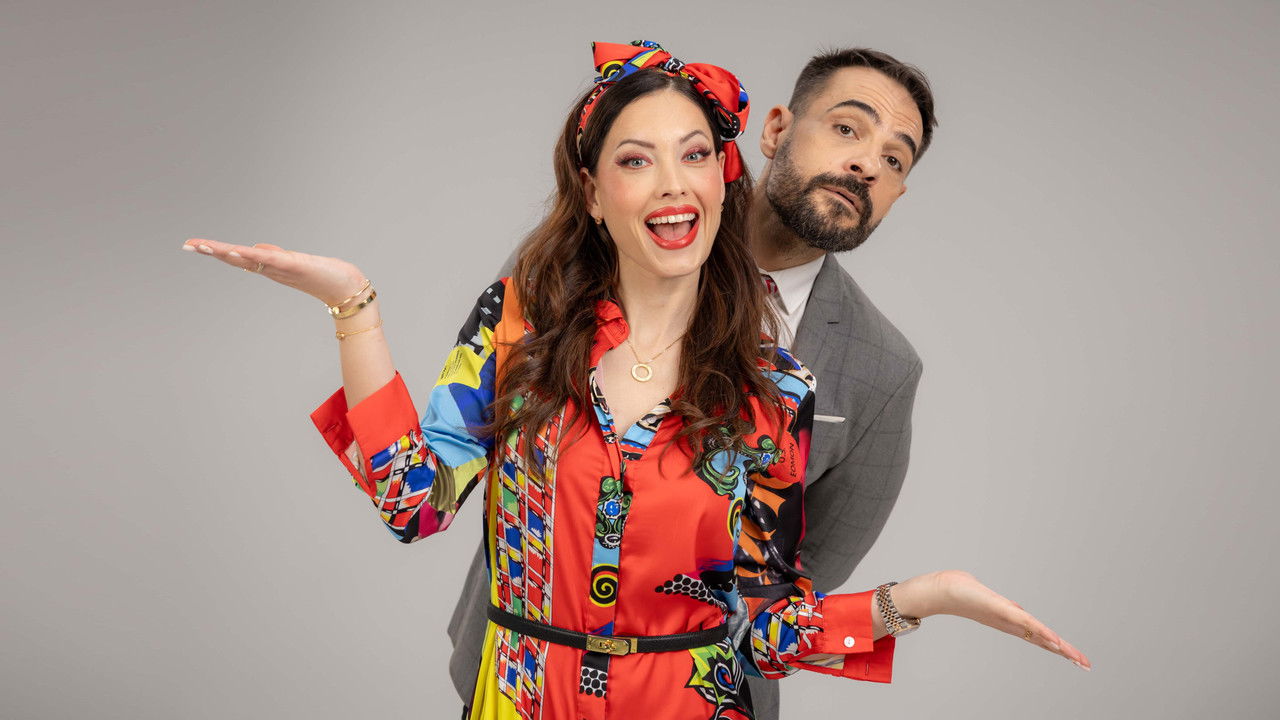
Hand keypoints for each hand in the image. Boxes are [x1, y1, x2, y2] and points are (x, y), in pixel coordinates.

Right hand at [181, 238, 366, 305]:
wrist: (346, 288)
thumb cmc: (321, 275)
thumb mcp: (293, 263)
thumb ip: (274, 256)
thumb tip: (255, 249)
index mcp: (268, 267)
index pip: (235, 256)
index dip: (214, 251)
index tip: (192, 244)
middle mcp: (271, 269)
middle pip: (236, 258)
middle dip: (212, 251)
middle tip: (188, 245)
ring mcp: (282, 268)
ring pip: (249, 259)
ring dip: (227, 253)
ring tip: (205, 246)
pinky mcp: (296, 266)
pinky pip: (272, 260)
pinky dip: (256, 255)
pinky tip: (241, 251)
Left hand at [920, 569, 1091, 670]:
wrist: (940, 590)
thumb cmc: (962, 592)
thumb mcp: (991, 600)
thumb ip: (1005, 607)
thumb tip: (1018, 610)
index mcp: (1010, 622)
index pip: (1039, 637)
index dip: (1059, 648)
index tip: (1077, 659)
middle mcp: (1010, 623)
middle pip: (1043, 640)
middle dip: (1066, 653)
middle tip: (1086, 665)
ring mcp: (1006, 617)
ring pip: (1037, 633)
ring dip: (1058, 645)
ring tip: (1076, 657)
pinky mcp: (1000, 609)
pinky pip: (1024, 622)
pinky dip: (1040, 631)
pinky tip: (1053, 639)